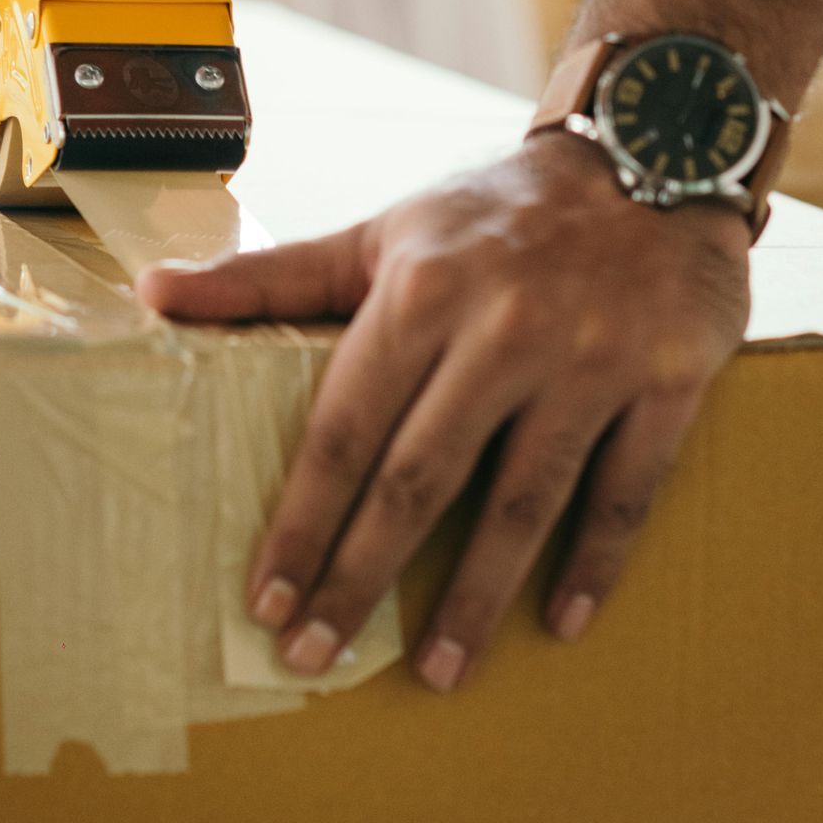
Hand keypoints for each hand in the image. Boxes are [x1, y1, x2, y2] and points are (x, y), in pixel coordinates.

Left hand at [137, 133, 749, 686]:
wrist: (650, 150)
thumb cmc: (496, 214)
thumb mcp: (384, 233)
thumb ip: (273, 278)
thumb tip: (155, 294)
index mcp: (423, 291)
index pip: (345, 429)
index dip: (302, 521)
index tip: (265, 598)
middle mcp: (504, 328)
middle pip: (420, 479)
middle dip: (362, 577)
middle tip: (318, 655)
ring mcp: (590, 359)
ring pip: (523, 501)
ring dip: (477, 598)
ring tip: (438, 672)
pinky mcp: (668, 380)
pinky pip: (624, 492)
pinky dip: (594, 564)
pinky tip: (561, 622)